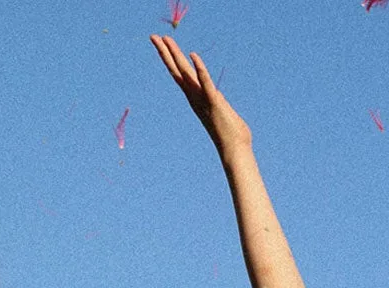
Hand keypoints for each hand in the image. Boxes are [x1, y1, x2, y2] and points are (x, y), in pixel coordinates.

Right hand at [152, 36, 251, 156]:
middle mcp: (195, 97)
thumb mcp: (220, 111)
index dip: (170, 59)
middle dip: (165, 52)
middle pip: (177, 70)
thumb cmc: (231, 134)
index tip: (162, 43)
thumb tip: (217, 98)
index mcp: (195, 98)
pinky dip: (200, 69)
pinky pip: (205, 82)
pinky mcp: (214, 101)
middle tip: (153, 36)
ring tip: (166, 39)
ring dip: (176, 55)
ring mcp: (203, 99)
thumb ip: (216, 102)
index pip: (179, 74)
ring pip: (186, 73)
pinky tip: (193, 55)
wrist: (235, 151)